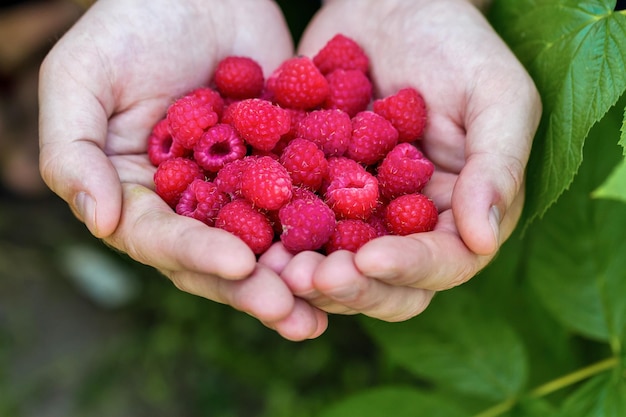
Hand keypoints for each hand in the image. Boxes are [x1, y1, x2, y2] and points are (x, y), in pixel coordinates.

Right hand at [38, 0, 326, 340]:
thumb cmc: (128, 23)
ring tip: (329, 300)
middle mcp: (192, 205)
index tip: (239, 264)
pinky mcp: (286, 168)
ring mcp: (243, 190)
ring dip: (298, 275)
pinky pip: (309, 201)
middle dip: (255, 287)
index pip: (164, 239)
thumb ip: (73, 151)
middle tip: (293, 312)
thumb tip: (99, 221)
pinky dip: (333, 227)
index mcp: (140, 196)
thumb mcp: (80, 79)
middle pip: (221, 257)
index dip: (198, 256)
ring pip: (270, 243)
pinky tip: (362, 249)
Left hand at [261, 0, 541, 320]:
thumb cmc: (455, 43)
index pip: (443, 262)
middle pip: (385, 283)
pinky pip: (294, 227)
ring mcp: (359, 213)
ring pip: (334, 266)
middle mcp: (408, 225)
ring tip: (274, 267)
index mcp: (459, 212)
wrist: (389, 6)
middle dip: (349, 287)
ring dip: (304, 276)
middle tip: (310, 277)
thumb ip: (498, 166)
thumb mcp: (496, 94)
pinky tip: (247, 237)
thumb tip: (485, 240)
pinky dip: (272, 239)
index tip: (369, 260)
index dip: (409, 269)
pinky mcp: (315, 193)